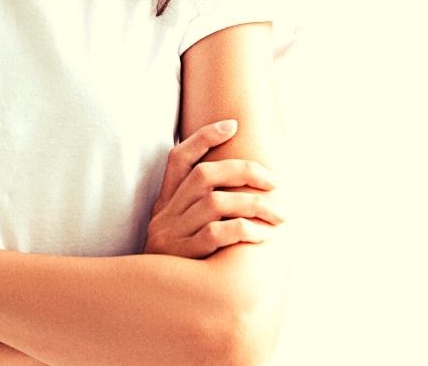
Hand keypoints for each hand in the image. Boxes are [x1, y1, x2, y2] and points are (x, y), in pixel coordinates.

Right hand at [142, 119, 284, 258]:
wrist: (147, 303)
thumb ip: (193, 210)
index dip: (203, 138)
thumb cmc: (171, 265)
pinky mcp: (184, 257)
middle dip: (244, 172)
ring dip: (253, 205)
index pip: (178, 159)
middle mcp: (166, 214)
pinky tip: (262, 235)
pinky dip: (243, 231)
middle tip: (274, 181)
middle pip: (205, 176)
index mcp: (163, 203)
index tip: (232, 124)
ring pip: (216, 203)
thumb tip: (234, 189)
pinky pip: (217, 235)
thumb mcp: (173, 232)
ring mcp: (173, 234)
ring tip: (279, 214)